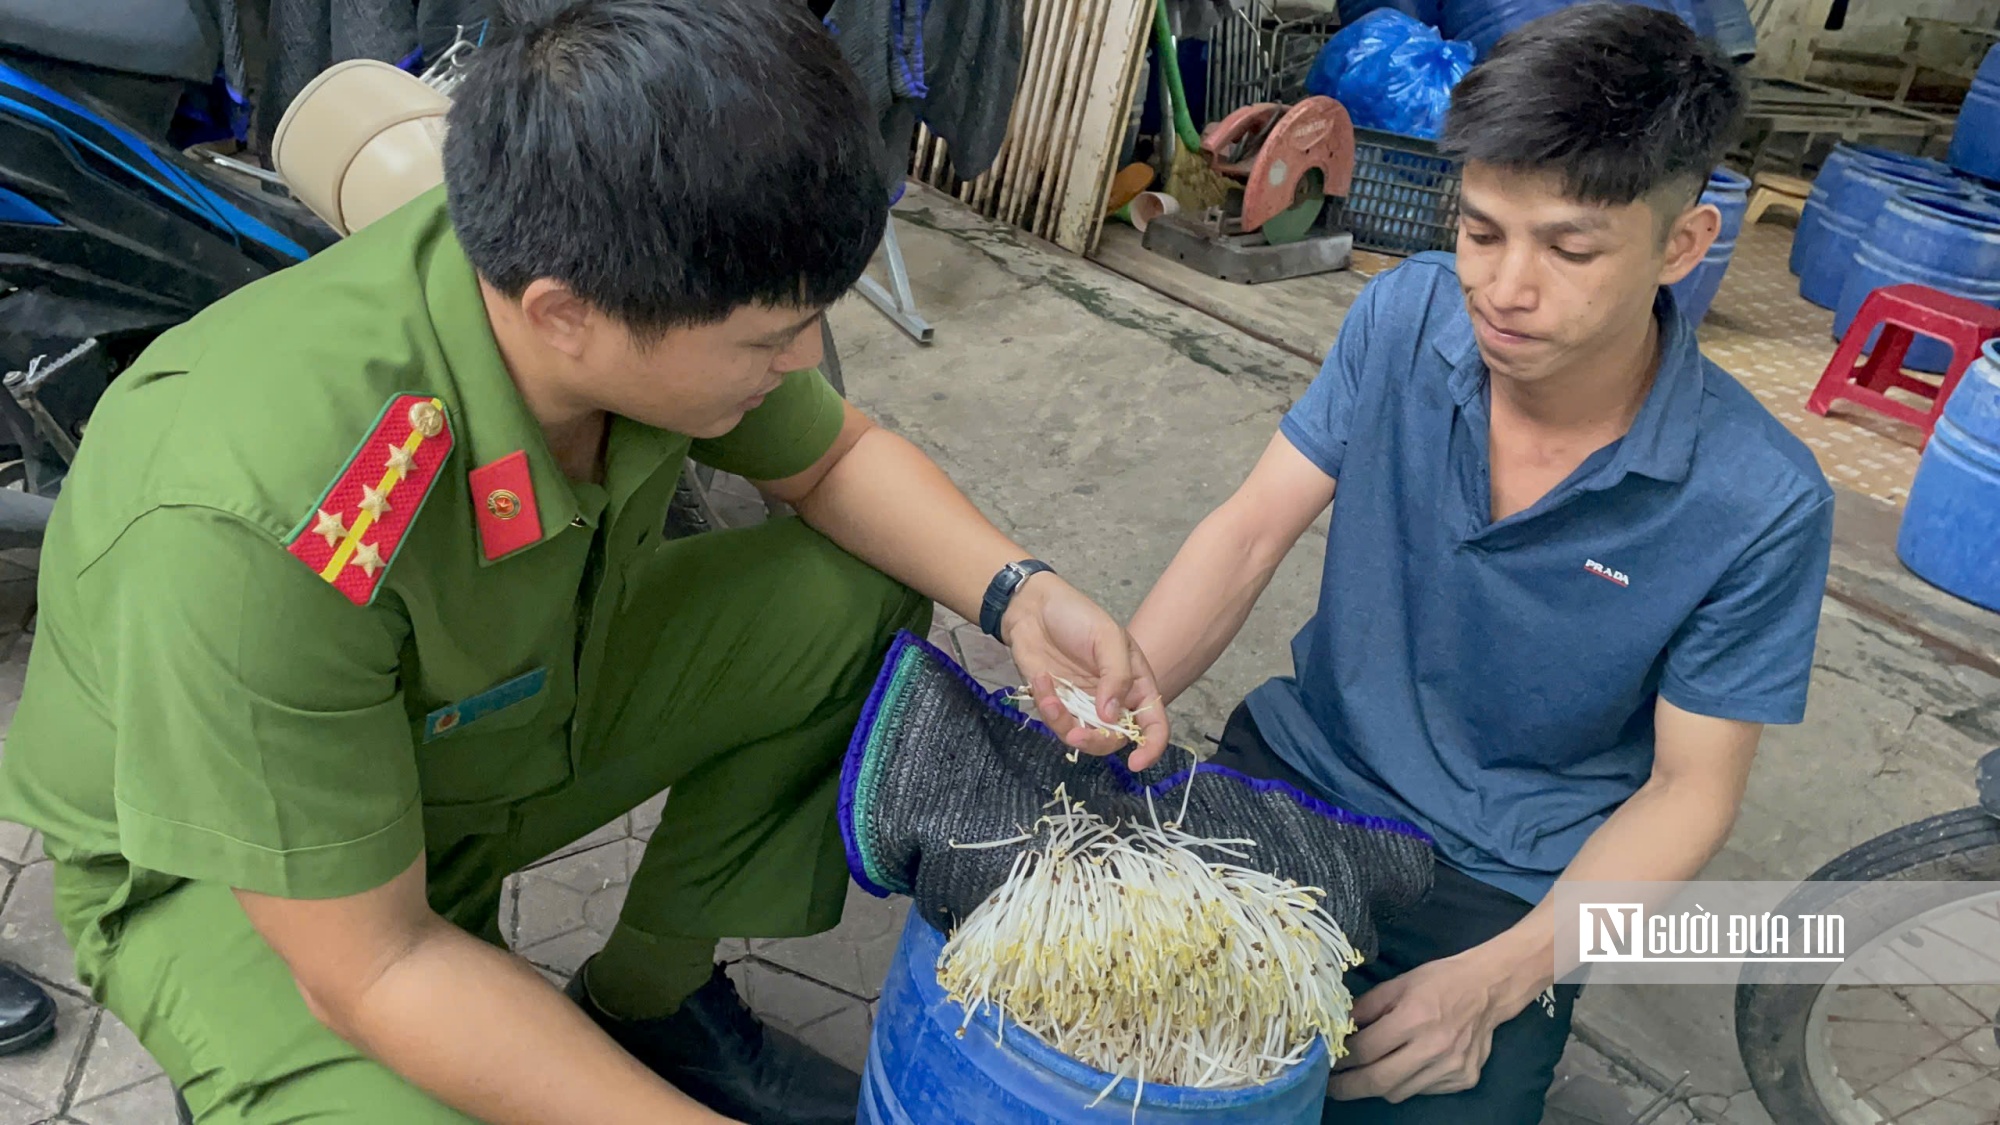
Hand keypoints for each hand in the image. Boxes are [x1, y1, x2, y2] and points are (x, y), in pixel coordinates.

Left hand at [1000, 574, 1170, 767]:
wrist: (1033, 609)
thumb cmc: (1078, 617)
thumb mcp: (1108, 638)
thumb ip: (1116, 676)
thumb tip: (1111, 716)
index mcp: (1136, 685)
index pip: (1153, 725)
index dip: (1150, 748)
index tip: (1136, 763)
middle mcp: (1113, 702)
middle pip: (1114, 740)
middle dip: (1096, 741)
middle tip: (1076, 733)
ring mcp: (1083, 706)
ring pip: (1082, 737)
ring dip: (1064, 725)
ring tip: (1050, 699)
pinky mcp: (1057, 706)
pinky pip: (1056, 723)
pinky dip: (1048, 709)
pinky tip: (1042, 680)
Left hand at [1327, 952, 1525, 1101]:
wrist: (1489, 988)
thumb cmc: (1439, 981)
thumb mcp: (1398, 983)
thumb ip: (1366, 1008)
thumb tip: (1338, 1029)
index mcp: (1414, 1017)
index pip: (1366, 1050)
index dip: (1341, 1060)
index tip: (1324, 1063)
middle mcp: (1434, 1047)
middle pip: (1380, 1081)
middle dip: (1349, 1087)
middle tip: (1330, 1088)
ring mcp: (1451, 1068)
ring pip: (1400, 1092)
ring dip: (1377, 1086)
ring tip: (1363, 1077)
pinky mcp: (1463, 1079)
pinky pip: (1423, 1091)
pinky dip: (1406, 1084)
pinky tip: (1402, 1069)